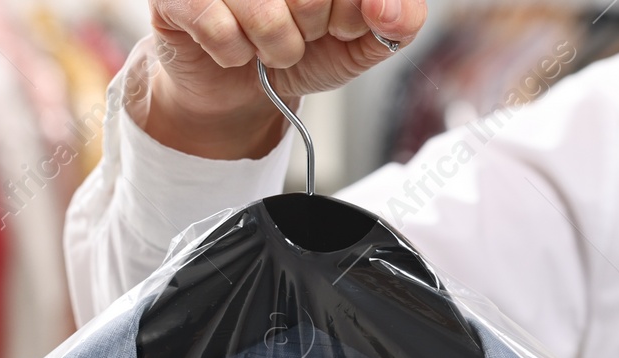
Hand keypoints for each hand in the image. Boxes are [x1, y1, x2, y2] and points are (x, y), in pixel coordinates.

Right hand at [141, 0, 424, 158]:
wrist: (240, 89)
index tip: (341, 24)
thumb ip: (398, 21)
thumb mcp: (361, 41)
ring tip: (268, 46)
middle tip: (302, 33)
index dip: (352, 13)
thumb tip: (386, 8)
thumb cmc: (299, 49)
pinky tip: (233, 47)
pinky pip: (219, 29)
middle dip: (316, 29)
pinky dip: (234, 54)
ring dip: (277, 49)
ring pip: (266, 15)